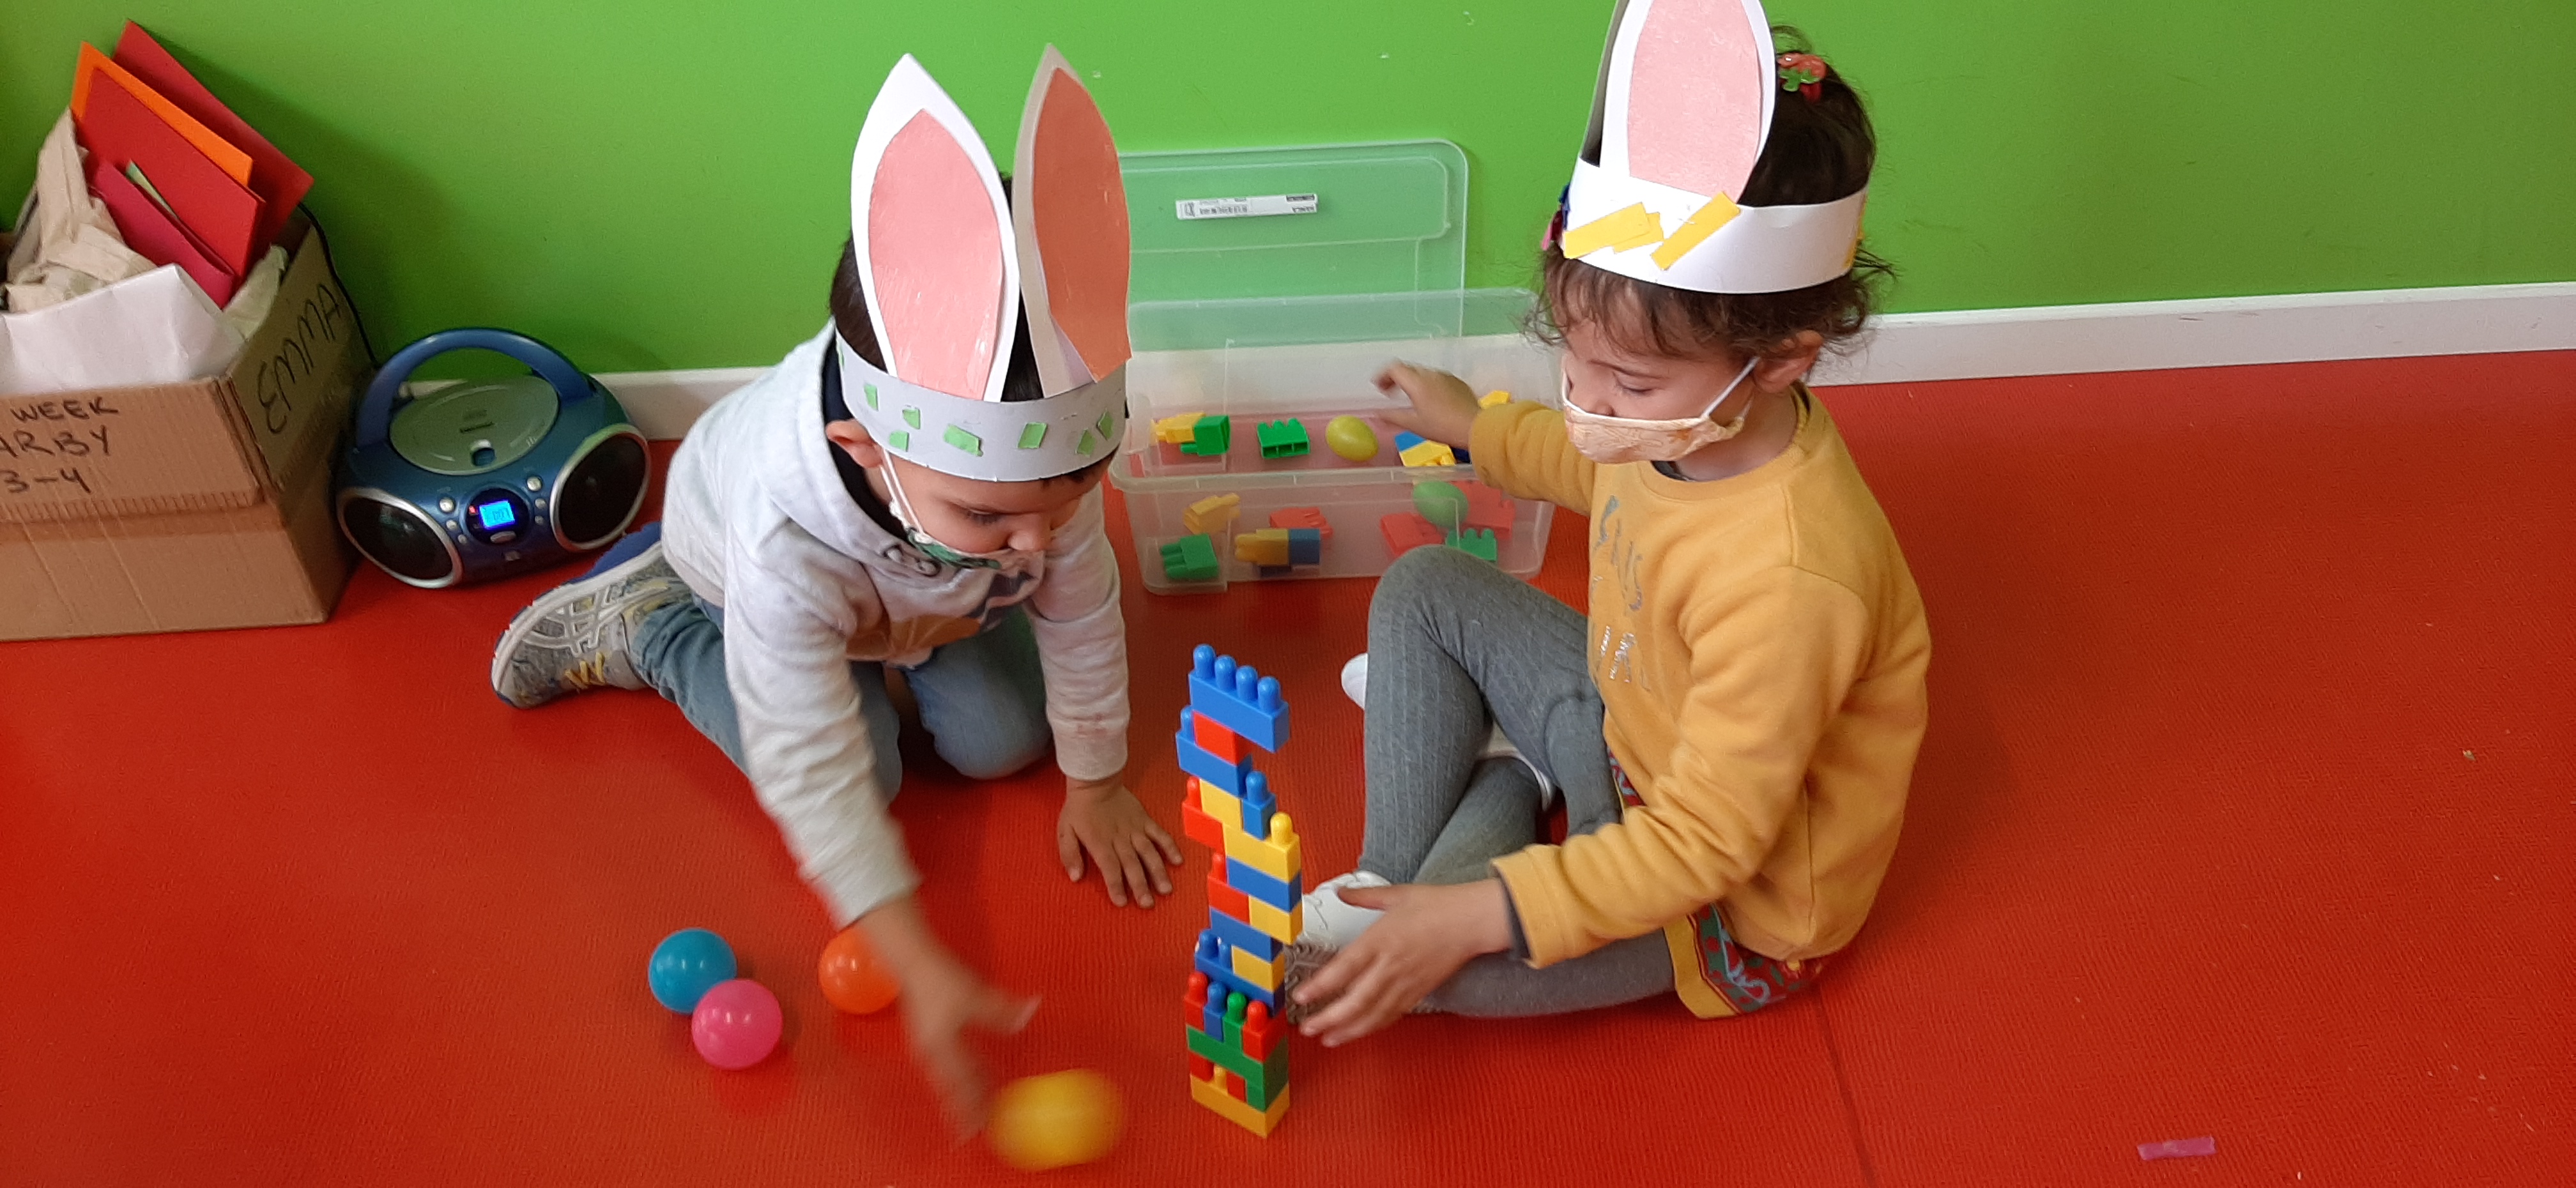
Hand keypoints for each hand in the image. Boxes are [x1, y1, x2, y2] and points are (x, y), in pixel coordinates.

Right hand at [860, 896, 1038, 1138]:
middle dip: (964, 1110)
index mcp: (941, 1047)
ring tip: (975, 1114)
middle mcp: (932, 1053)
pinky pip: (948, 1068)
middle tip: (975, 1132)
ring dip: (962, 1097)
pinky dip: (960, 1080)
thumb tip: (1030, 1012)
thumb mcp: (974, 994)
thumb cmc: (939, 979)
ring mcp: (927, 1048)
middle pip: (952, 1089)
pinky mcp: (929, 1040)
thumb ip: (1000, 1009)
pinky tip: (973, 1080)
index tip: (980, 1128)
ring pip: (949, 1080)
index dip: (971, 1107)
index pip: (961, 1085)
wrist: (911, 964)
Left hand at [1057, 774, 1182, 907]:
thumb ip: (1069, 854)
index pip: (1109, 867)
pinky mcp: (1145, 821)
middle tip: (1147, 904)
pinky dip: (1169, 847)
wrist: (1096, 782)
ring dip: (1158, 872)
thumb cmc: (1079, 810)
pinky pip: (1160, 835)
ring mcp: (1135, 829)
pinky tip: (1178, 861)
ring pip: (1149, 853)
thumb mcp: (1064, 831)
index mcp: (1100, 843)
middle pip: (1132, 865)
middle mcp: (1120, 839)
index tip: (1121, 902)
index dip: (1115, 885)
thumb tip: (1075, 877)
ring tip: (1165, 889)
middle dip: (1140, 886)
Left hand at [1293, 879, 1514, 1046]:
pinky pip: (1393, 1014)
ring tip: (1329, 1039)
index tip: (1301, 996)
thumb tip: (1341, 893)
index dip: (1321, 986)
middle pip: (1356, 1000)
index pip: (1344, 968)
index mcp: (1380, 939)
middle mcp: (1390, 965)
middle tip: (1309, 1028)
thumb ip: (1364, 896)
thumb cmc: (1438, 906)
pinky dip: (1374, 1026)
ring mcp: (1406, 982)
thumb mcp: (1396, 895)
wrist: (1472, 921)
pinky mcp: (1419, 992)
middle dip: (1329, 1018)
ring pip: (1373, 1013)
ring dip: (1349, 1029)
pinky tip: (1360, 1031)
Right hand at [1373, 361, 1482, 447]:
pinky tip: (1432, 401)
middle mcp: (1431, 374)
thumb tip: (1375, 414)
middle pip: (1408, 369)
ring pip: (1424, 373)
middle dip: (1396, 378)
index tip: (1379, 387)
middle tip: (1390, 392)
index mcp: (1417, 382)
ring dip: (1413, 381)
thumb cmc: (1442, 427)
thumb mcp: (1413, 424)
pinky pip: (1438, 379)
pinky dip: (1429, 385)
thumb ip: (1391, 417)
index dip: (1383, 375)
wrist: (1476, 427)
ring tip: (1412, 398)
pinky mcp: (1458, 382)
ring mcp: (1446, 376)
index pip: (1394, 368)